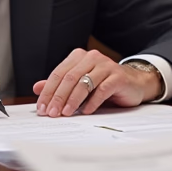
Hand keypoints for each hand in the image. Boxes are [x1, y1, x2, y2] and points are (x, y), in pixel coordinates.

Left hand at [32, 49, 162, 116]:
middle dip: (58, 97)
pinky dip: (92, 102)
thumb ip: (59, 84)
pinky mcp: (118, 77)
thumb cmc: (104, 83)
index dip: (48, 91)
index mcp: (79, 57)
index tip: (42, 108)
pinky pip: (102, 90)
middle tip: (52, 113)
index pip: (59, 73)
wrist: (134, 83)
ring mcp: (106, 66)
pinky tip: (86, 111)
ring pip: (84, 83)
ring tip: (66, 113)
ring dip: (73, 100)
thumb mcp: (80, 83)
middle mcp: (92, 57)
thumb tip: (37, 88)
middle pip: (69, 78)